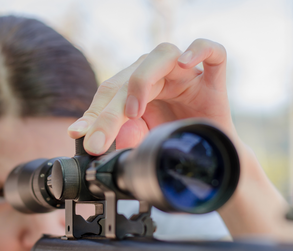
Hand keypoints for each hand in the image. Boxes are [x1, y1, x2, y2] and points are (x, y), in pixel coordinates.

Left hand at [68, 39, 235, 154]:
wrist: (210, 157)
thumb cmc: (175, 140)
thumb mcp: (140, 139)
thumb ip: (118, 134)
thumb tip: (84, 134)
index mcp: (138, 86)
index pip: (110, 90)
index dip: (93, 113)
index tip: (79, 135)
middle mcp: (159, 74)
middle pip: (130, 78)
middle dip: (110, 111)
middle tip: (98, 141)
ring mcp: (186, 75)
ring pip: (161, 56)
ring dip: (142, 80)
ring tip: (133, 111)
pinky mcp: (213, 81)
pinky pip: (213, 52)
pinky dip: (200, 50)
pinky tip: (186, 63)